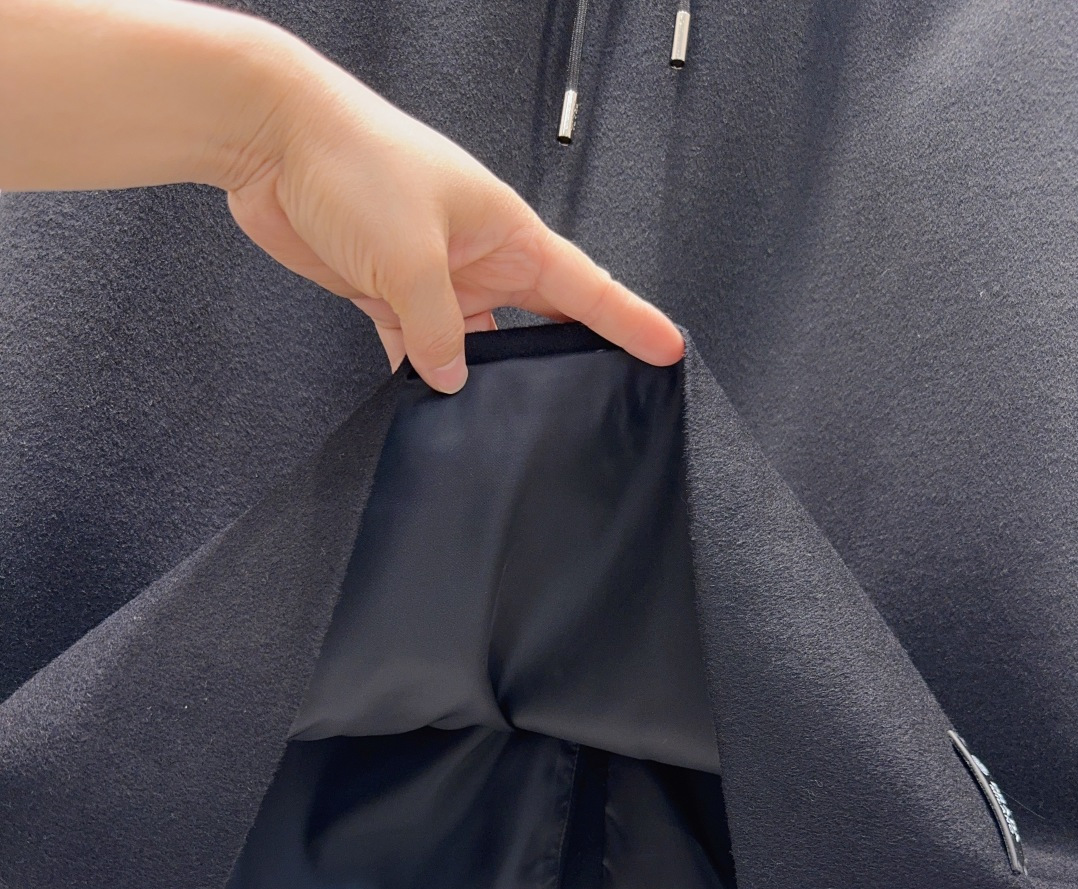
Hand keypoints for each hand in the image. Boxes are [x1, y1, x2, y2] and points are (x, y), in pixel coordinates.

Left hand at [223, 40, 685, 391]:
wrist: (271, 137)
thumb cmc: (356, 163)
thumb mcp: (412, 259)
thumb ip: (438, 329)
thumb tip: (452, 379)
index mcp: (507, 232)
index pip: (586, 287)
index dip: (629, 321)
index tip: (666, 350)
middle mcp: (477, 255)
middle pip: (535, 323)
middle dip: (559, 362)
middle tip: (589, 408)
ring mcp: (431, 275)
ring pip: (473, 341)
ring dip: (477, 377)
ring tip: (494, 423)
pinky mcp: (383, 289)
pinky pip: (417, 343)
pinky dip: (420, 372)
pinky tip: (426, 403)